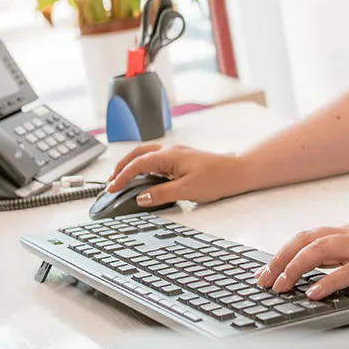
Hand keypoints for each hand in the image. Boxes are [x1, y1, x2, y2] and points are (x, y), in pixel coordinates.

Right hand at [105, 143, 249, 205]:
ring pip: (147, 155)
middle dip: (121, 166)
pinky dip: (144, 167)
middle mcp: (171, 151)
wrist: (238, 172)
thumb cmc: (217, 178)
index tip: (111, 189)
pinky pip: (156, 160)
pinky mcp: (182, 160)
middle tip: (110, 182)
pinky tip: (143, 178)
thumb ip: (161, 194)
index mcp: (169, 155)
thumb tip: (140, 198)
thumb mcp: (186, 190)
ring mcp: (176, 154)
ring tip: (121, 179)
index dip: (122, 176)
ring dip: (132, 165)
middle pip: (138, 154)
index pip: (138, 164)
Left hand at [256, 222, 348, 298]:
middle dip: (280, 259)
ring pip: (320, 250)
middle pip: (306, 240)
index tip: (267, 271)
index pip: (308, 237)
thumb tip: (323, 275)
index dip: (284, 252)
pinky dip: (326, 282)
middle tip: (263, 281)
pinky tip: (312, 294)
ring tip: (280, 286)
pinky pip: (347, 271)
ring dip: (295, 268)